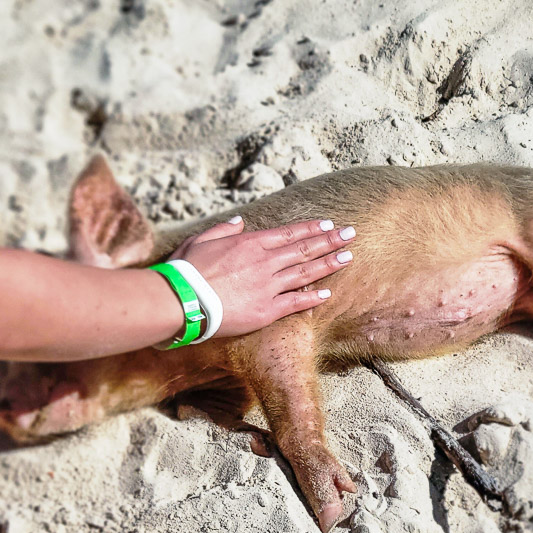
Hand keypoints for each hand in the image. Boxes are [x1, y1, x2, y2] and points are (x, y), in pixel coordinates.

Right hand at [171, 216, 355, 338]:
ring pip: (305, 273)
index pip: (289, 233)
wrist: (181, 300)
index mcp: (250, 243)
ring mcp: (267, 286)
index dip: (311, 229)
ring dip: (329, 264)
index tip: (329, 225)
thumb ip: (224, 229)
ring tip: (348, 257)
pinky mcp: (266, 311)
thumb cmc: (186, 270)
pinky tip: (327, 294)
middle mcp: (264, 262)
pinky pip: (295, 303)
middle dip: (330, 241)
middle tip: (351, 235)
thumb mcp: (202, 239)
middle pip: (304, 250)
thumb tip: (240, 221)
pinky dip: (312, 298)